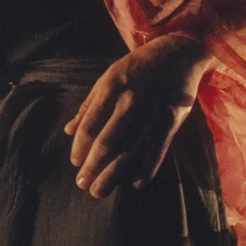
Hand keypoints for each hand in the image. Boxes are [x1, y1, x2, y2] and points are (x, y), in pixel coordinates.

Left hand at [64, 33, 208, 197]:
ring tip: (99, 191)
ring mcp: (152, 111)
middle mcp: (130, 101)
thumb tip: (68, 131)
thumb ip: (88, 106)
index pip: (90, 125)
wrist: (176, 54)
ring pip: (130, 149)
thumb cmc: (136, 68)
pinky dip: (148, 168)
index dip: (80, 147)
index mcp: (111, 88)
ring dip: (113, 174)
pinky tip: (136, 184)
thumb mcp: (108, 78)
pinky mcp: (172, 120)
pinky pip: (158, 149)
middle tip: (82, 185)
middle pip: (107, 141)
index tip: (75, 163)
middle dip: (92, 166)